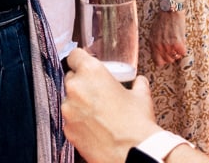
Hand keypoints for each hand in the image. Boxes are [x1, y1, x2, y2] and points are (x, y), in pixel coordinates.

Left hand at [63, 48, 161, 162]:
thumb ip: (138, 84)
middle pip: (71, 78)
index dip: (81, 60)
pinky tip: (94, 127)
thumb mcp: (141, 96)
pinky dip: (78, 121)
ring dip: (79, 103)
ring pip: (69, 99)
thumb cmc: (137, 124)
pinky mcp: (67, 129)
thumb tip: (139, 81)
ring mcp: (68, 109)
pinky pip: (70, 119)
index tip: (86, 65)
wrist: (133, 153)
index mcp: (91, 72)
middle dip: (82, 83)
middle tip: (97, 93)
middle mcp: (75, 87)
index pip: (75, 55)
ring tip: (98, 113)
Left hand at [150, 10, 188, 67]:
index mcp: (152, 44)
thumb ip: (155, 44)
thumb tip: (158, 53)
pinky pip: (183, 53)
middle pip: (168, 60)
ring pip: (176, 57)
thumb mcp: (153, 33)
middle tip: (173, 46)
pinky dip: (183, 48)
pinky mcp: (178, 43)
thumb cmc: (162, 20)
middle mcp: (160, 47)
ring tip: (176, 42)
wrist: (170, 11)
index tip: (166, 55)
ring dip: (177, 51)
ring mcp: (169, 46)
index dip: (163, 60)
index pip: (158, 62)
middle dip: (171, 55)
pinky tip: (181, 40)